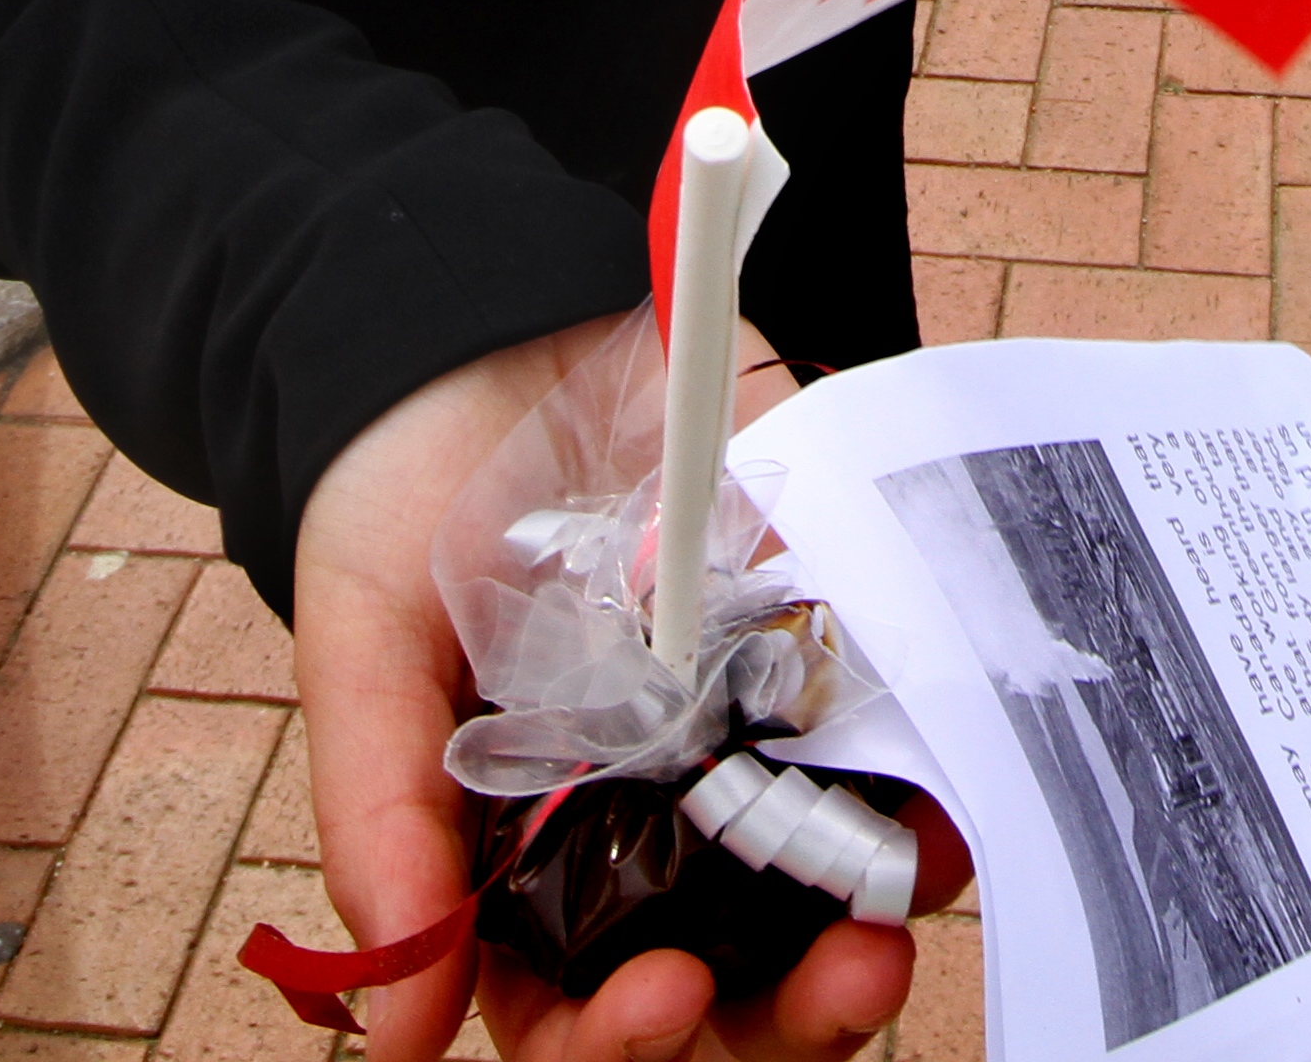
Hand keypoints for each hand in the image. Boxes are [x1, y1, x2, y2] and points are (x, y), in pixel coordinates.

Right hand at [296, 322, 954, 1061]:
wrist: (486, 320)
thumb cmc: (400, 492)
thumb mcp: (365, 642)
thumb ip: (382, 817)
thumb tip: (401, 1032)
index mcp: (525, 857)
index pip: (579, 1011)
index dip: (627, 1040)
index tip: (673, 994)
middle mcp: (646, 823)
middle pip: (729, 988)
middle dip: (789, 1019)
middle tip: (844, 977)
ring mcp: (741, 737)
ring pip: (820, 893)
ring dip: (868, 926)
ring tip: (896, 924)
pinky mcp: (812, 641)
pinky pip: (891, 746)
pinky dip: (927, 793)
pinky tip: (945, 808)